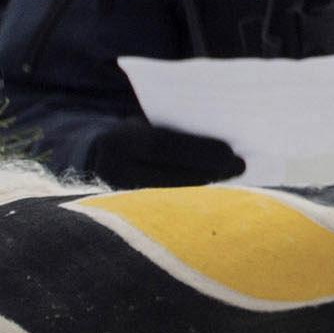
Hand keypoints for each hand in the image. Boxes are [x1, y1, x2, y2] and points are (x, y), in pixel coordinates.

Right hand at [85, 120, 245, 191]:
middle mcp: (112, 171)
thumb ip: (171, 126)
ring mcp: (118, 194)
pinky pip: (169, 200)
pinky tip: (218, 184)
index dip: (199, 149)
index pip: (163, 145)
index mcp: (116, 141)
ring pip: (173, 191)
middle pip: (171, 173)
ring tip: (235, 175)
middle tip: (242, 166)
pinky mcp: (127, 209)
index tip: (231, 152)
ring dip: (208, 183)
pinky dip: (196, 190)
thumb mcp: (143, 123)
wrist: (90, 158)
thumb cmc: (130, 132)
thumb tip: (223, 134)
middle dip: (210, 170)